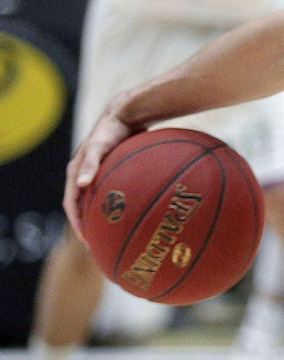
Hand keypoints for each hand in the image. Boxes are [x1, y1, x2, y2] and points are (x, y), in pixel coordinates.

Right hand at [64, 109, 135, 237]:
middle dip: (89, 226)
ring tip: (116, 235)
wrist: (126, 115)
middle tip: (101, 244)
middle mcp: (85, 175)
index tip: (86, 240)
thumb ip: (90, 164)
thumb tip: (81, 185)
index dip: (77, 223)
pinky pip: (113, 193)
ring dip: (103, 218)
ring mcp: (98, 174)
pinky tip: (135, 215)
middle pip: (83, 206)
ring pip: (98, 201)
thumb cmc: (111, 130)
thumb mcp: (98, 146)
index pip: (71, 204)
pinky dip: (119, 205)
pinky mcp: (112, 171)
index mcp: (76, 173)